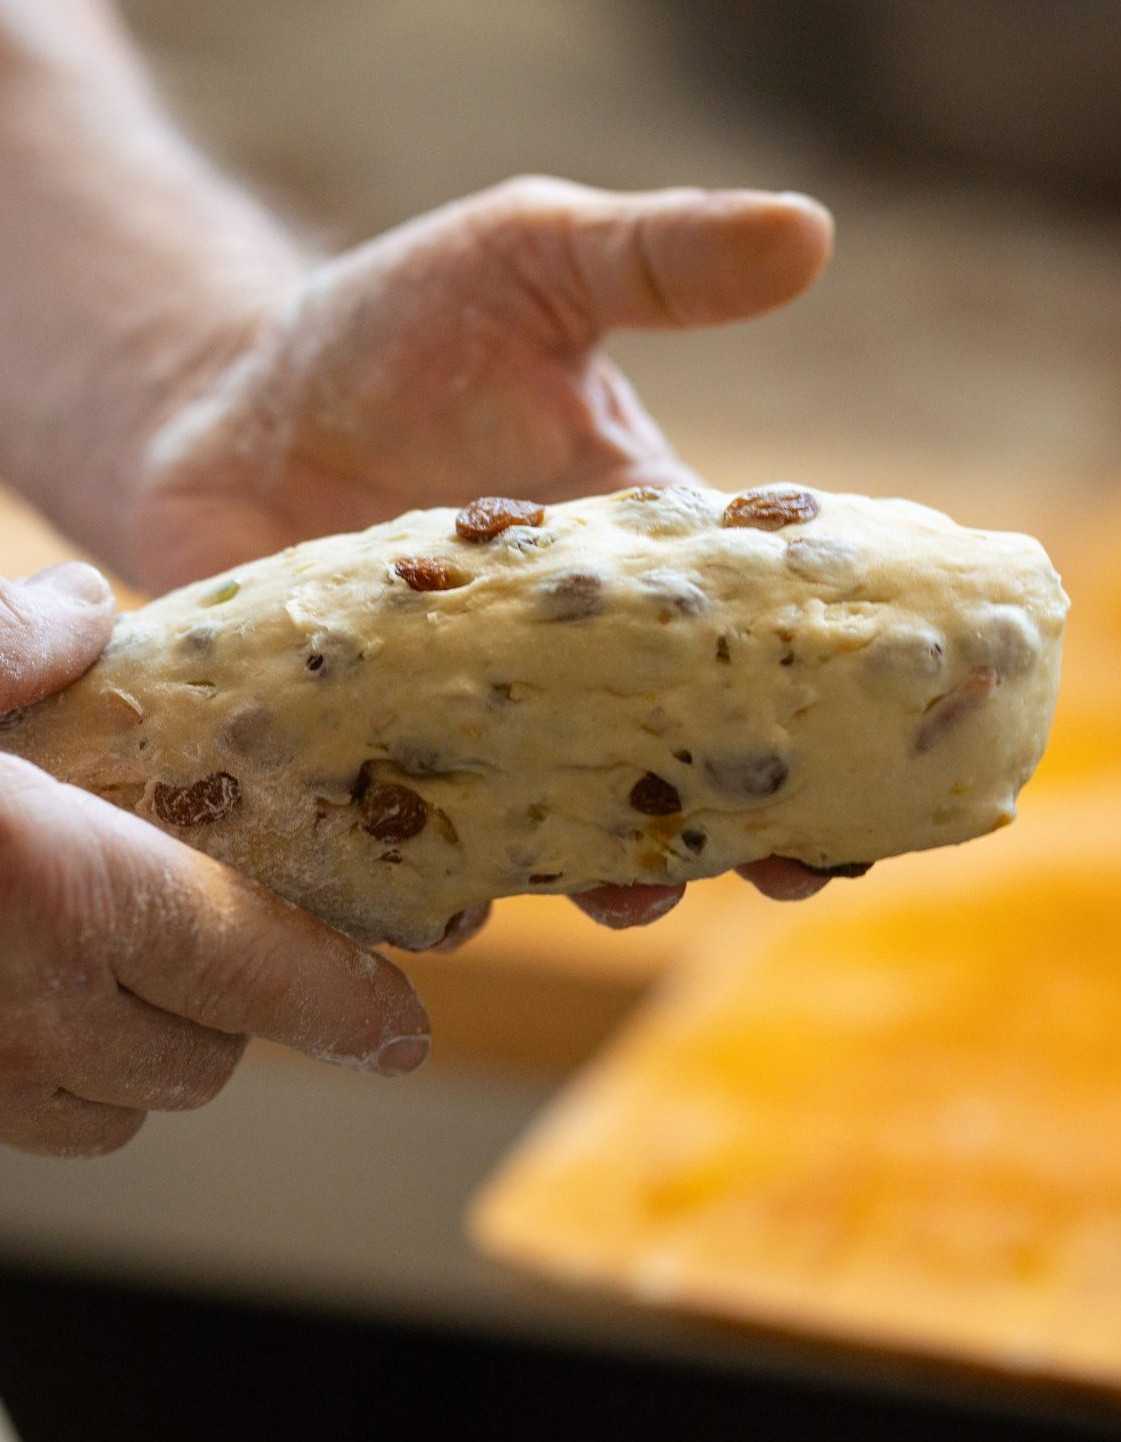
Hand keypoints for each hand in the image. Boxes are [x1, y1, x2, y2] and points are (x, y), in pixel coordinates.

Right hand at [0, 563, 429, 1156]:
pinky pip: (13, 1131)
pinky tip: (28, 998)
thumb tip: (86, 612)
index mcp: (52, 885)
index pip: (264, 970)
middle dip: (245, 1008)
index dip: (352, 1005)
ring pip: (112, 1109)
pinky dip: (52, 1083)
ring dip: (150, 1050)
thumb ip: (3, 640)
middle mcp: (13, 1007)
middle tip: (244, 940)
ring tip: (141, 968)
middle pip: (202, 1054)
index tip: (405, 1026)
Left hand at [126, 176, 837, 927]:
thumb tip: (811, 234)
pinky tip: (461, 909)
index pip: (758, 647)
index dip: (826, 712)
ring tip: (632, 892)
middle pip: (684, 762)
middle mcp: (576, 663)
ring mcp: (480, 719)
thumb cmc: (387, 329)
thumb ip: (657, 261)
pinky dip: (447, 883)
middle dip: (747, 825)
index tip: (882, 766)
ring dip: (615, 871)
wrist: (224, 399)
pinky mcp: (377, 755)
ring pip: (569, 824)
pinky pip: (425, 842)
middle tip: (788, 869)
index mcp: (645, 567)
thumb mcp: (530, 263)